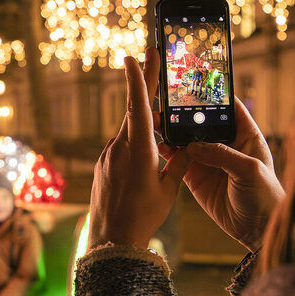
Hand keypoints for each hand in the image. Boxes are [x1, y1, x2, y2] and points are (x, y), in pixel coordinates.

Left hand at [88, 49, 188, 248]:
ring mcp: (108, 156)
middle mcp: (119, 148)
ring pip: (130, 132)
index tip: (134, 56)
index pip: (138, 106)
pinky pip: (122, 147)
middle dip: (145, 88)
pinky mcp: (103, 166)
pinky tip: (146, 157)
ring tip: (163, 122)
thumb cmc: (143, 216)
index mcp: (138, 150)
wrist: (110, 239)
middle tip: (152, 59)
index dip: (138, 79)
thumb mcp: (170, 189)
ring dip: (145, 124)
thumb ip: (181, 162)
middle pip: (135, 112)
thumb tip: (191, 143)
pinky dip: (136, 143)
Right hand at [159, 98, 283, 250]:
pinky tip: (156, 145)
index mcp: (245, 135)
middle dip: (184, 111)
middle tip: (165, 100)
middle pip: (201, 121)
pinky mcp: (195, 175)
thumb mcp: (250, 171)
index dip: (213, 94)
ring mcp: (208, 159)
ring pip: (186, 138)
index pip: (228, 107)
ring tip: (155, 121)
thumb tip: (194, 146)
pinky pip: (178, 159)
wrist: (258, 229)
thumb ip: (223, 155)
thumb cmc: (266, 196)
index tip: (195, 81)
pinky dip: (166, 151)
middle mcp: (225, 144)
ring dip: (171, 130)